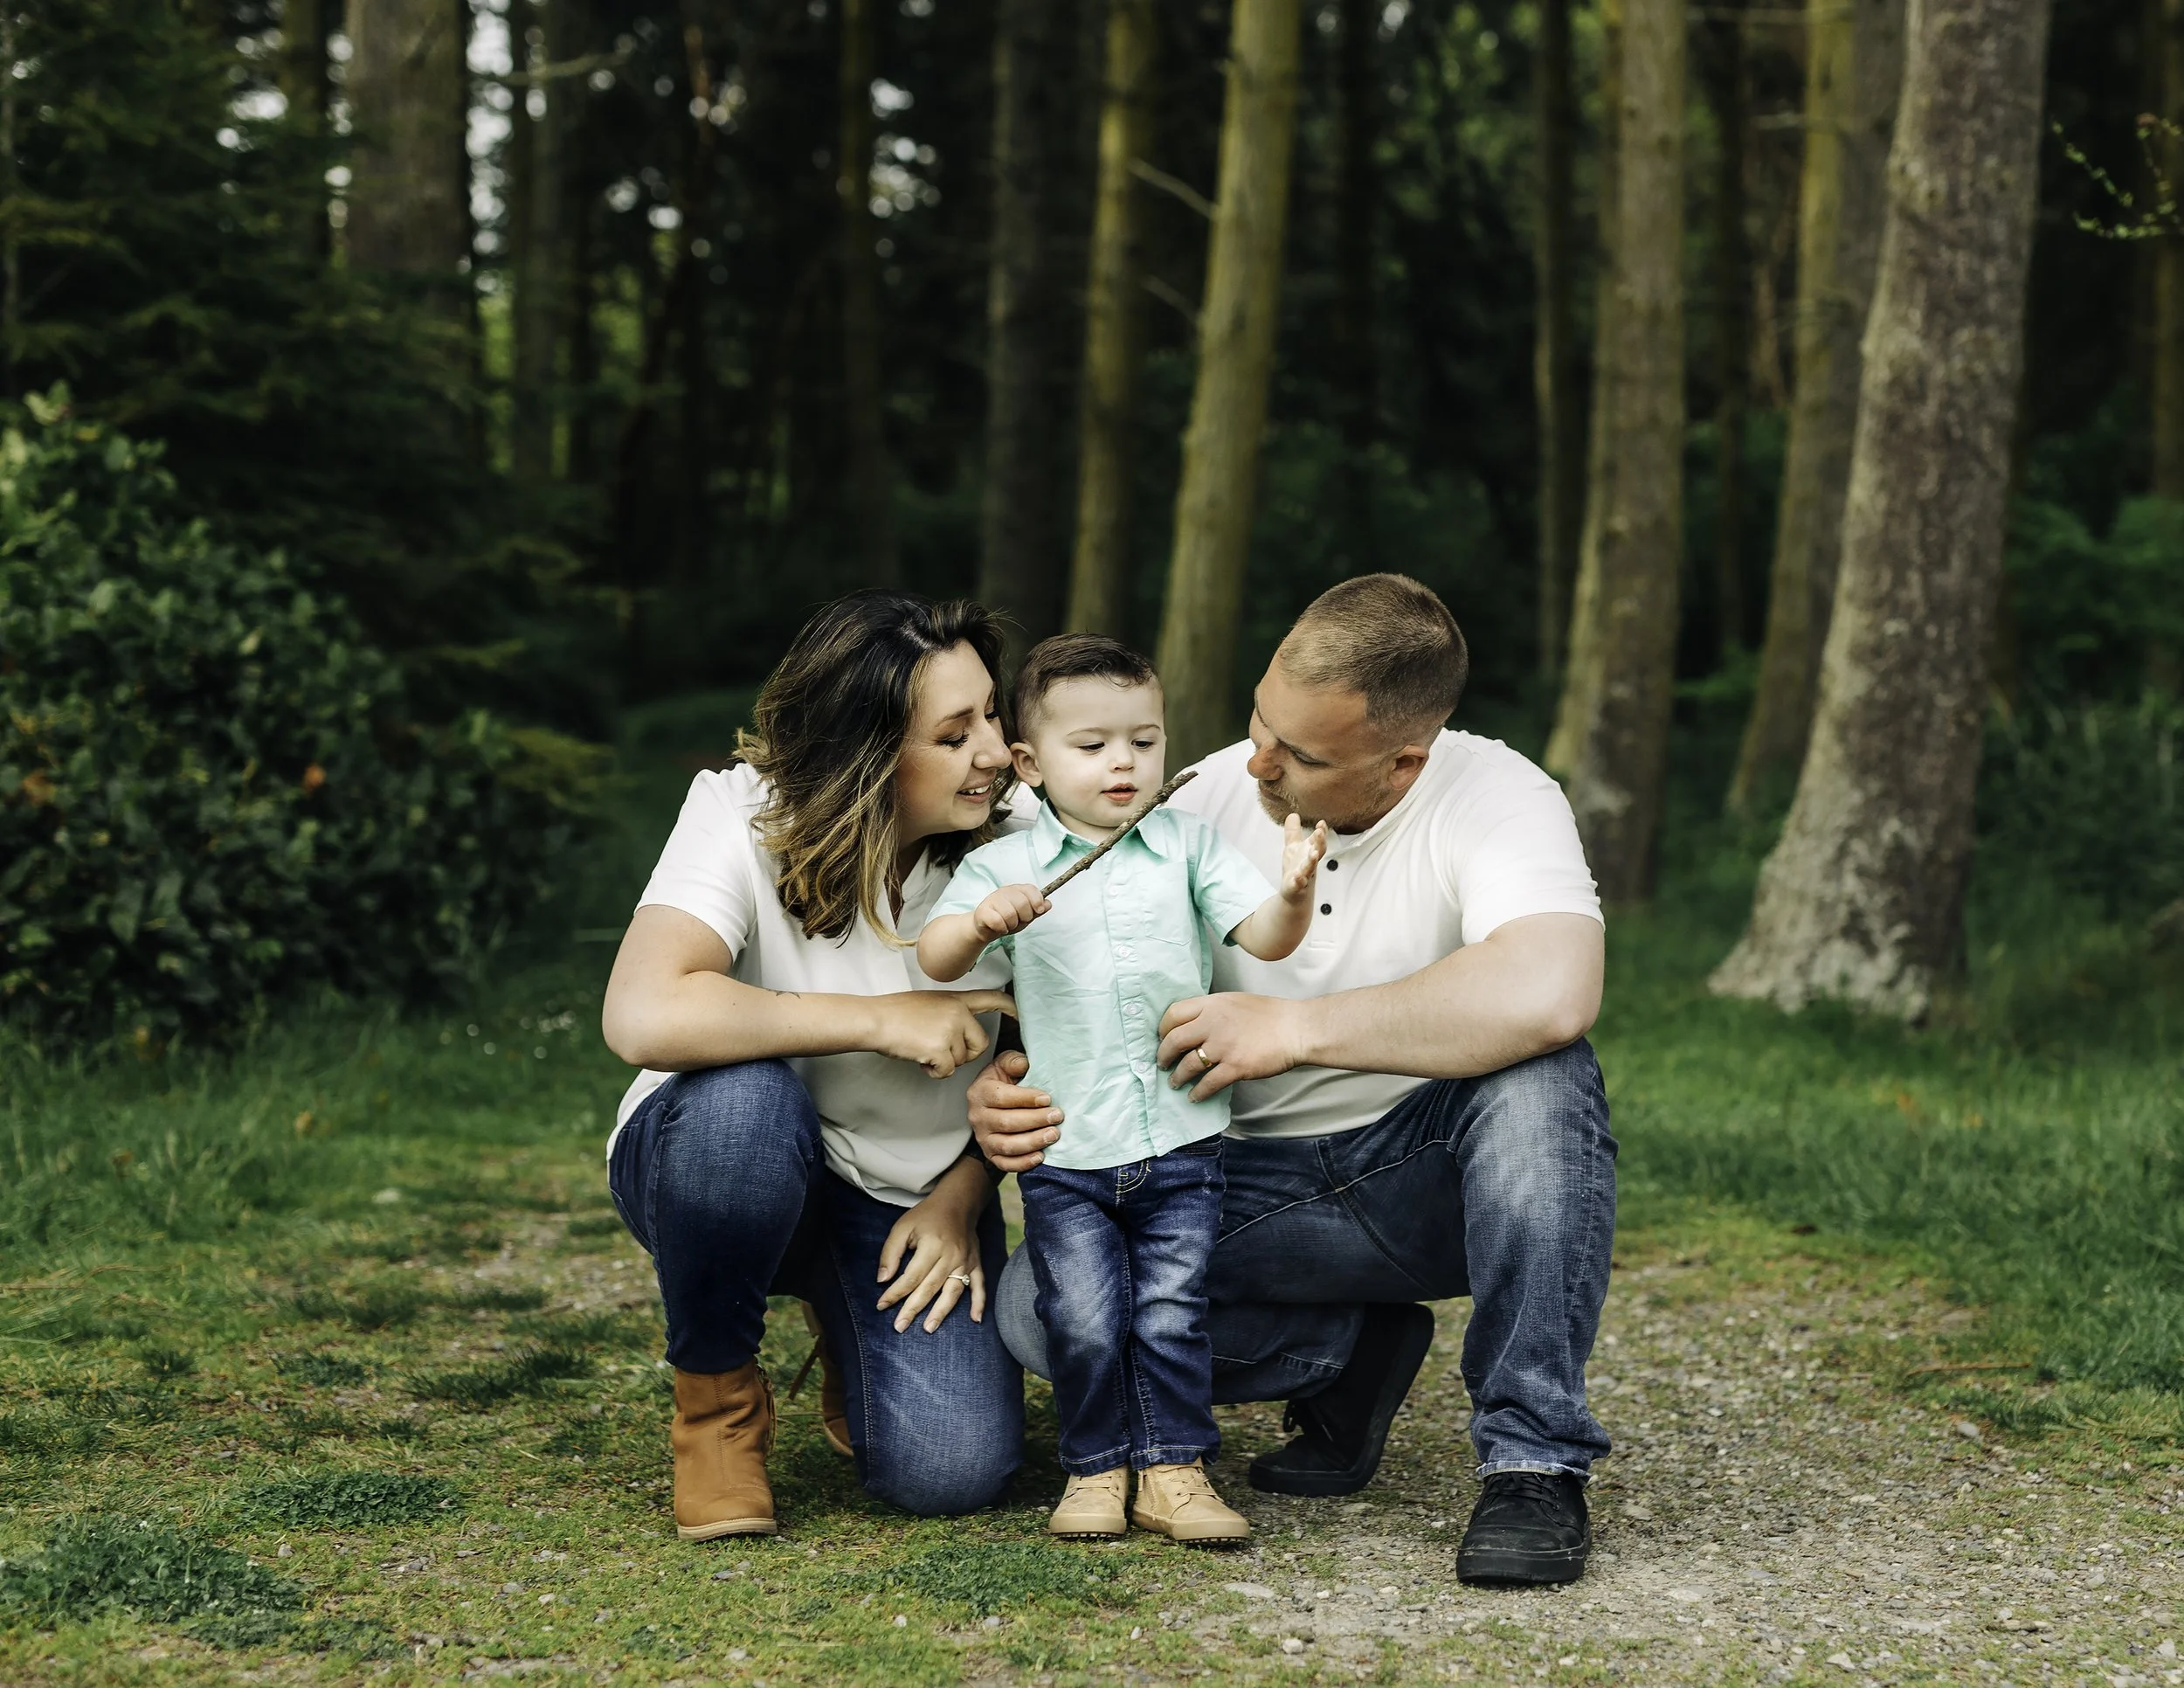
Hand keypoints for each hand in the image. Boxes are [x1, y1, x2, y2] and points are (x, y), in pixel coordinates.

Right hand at [869, 990, 1016, 1078]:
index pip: (991, 999)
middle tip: (939, 1050)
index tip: (1020, 1014)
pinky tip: (918, 1058)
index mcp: (956, 999)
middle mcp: (958, 1012)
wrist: (873, 1020)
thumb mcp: (929, 1003)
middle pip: (980, 1044)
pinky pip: (947, 1071)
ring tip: (921, 1048)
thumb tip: (960, 1032)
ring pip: (961, 1060)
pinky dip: (933, 1071)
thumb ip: (950, 1013)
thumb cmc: (894, 1013)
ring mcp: (950, 1030)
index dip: (1010, 1007)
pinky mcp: (940, 1049)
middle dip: (964, 1055)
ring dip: (943, 1062)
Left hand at [875, 1161, 988, 1331]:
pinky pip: (980, 1286)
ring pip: (953, 1291)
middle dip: (913, 1309)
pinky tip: (976, 1320)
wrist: (958, 1202)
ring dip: (941, 1312)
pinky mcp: (976, 1263)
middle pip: (930, 1288)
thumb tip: (883, 1280)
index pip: (911, 1276)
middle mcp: (951, 1256)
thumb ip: (891, 1252)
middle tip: (899, 1327)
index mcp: (932, 1245)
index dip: (895, 1292)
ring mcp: (966, 1261)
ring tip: (928, 1328)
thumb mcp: (902, 1227)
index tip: (881, 1305)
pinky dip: (979, 1303)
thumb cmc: (926, 1216)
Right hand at [967, 1050, 1063, 1170]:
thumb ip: (1013, 1061)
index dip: (1025, 1099)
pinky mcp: (991, 1154)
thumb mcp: (1004, 1064)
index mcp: (980, 1092)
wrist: (993, 1103)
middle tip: (1057, 1116)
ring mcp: (983, 1138)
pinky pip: (1005, 1163)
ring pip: (1007, 1146)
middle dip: (1035, 1120)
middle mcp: (978, 1117)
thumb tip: (1023, 1065)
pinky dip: (1023, 1163)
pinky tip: (1040, 1156)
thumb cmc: (1003, 1081)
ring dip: (1033, 1142)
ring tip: (1053, 1134)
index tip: (1047, 1098)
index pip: (1001, 1097)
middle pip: (1006, 1122)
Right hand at [975, 883, 1049, 941]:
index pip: (1031, 889)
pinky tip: (1000, 927)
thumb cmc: (1007, 920)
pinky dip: (1002, 928)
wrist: (987, 929)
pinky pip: (997, 921)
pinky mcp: (983, 910)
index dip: (1037, 901)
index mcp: (1017, 890)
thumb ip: (1037, 910)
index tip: (1038, 910)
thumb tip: (1048, 904)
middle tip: (1019, 921)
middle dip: (1024, 917)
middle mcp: (1004, 891)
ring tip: (1008, 924)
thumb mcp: (1026, 916)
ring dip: (1012, 925)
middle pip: (1023, 903)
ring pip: (1010, 914)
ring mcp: (992, 899)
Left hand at [1157, 993, 1309, 1100]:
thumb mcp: (1235, 1002)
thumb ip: (1213, 1011)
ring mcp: (1223, 1046)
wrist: (1296, 1029)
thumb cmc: (1270, 1015)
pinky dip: (1198, 1092)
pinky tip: (1195, 1096)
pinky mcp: (1235, 1067)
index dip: (1163, 1028)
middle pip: (1174, 1040)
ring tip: (1175, 1083)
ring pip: (1187, 1064)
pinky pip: (1207, 1083)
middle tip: (1162, 1064)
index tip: (1162, 1038)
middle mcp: (1212, 1023)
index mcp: (1212, 1004)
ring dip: (1178, 1076)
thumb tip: (1194, 1025)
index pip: (1173, 1013)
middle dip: (1163, 1055)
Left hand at [1278, 813, 1328, 900]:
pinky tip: (1297, 875)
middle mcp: (1310, 863)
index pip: (1318, 841)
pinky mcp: (1297, 886)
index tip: (1322, 823)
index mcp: (1310, 852)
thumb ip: (1293, 832)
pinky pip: (1299, 883)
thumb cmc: (1296, 868)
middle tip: (1319, 832)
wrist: (1294, 893)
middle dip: (1320, 842)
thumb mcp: (1293, 847)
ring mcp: (1305, 875)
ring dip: (1312, 860)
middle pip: (1318, 852)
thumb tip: (1293, 814)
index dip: (1321, 832)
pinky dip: (1299, 879)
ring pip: (1310, 867)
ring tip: (1313, 853)